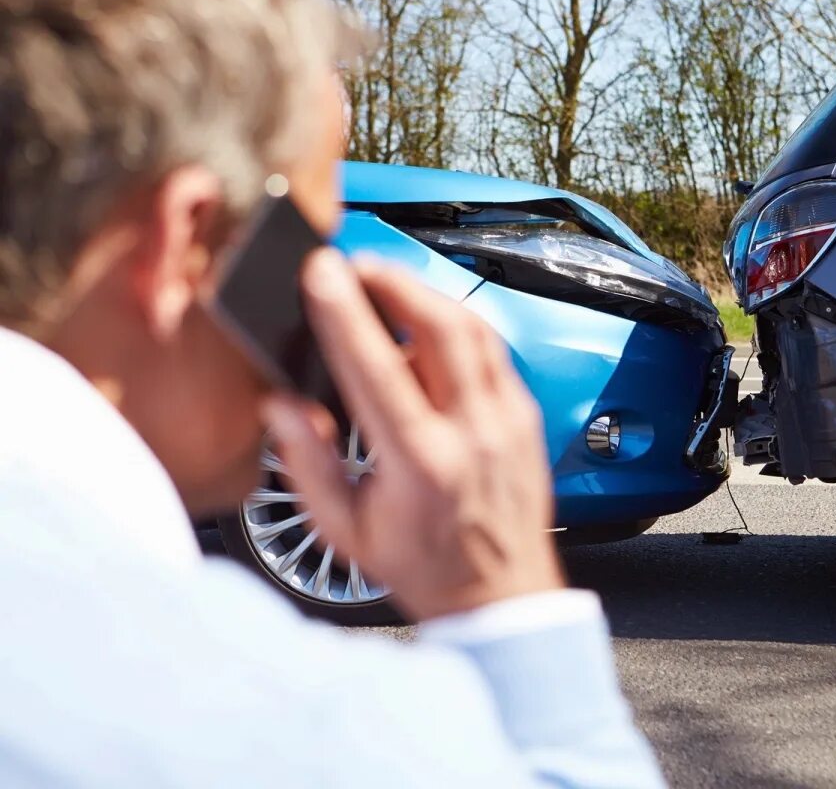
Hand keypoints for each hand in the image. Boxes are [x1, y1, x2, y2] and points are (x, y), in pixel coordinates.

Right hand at [262, 249, 563, 621]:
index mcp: (422, 464)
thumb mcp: (346, 531)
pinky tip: (428, 327)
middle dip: (393, 280)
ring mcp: (508, 421)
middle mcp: (473, 434)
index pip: (378, 367)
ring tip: (386, 285)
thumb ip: (308, 464)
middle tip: (355, 265)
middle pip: (440, 326)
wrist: (502, 597)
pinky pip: (493, 351)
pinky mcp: (526, 416)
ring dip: (426, 295)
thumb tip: (281, 405)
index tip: (321, 272)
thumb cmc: (425, 567)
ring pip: (474, 329)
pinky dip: (457, 326)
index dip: (345, 312)